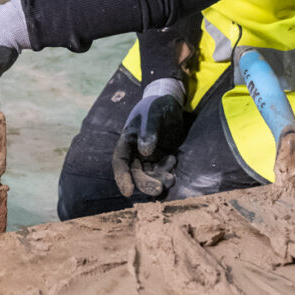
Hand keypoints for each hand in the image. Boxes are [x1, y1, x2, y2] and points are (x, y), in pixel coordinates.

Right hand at [112, 77, 187, 197]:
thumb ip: (148, 131)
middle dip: (146, 184)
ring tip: (171, 178)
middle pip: (136, 174)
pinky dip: (167, 172)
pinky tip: (174, 161)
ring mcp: (149, 156)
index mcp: (127, 142)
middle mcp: (135, 152)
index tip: (128, 192)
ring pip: (150, 176)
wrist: (170, 102)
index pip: (121, 163)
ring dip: (159, 180)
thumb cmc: (156, 106)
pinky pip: (162, 171)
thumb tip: (145, 152)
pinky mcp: (162, 158)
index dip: (122, 178)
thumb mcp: (152, 114)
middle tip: (159, 189)